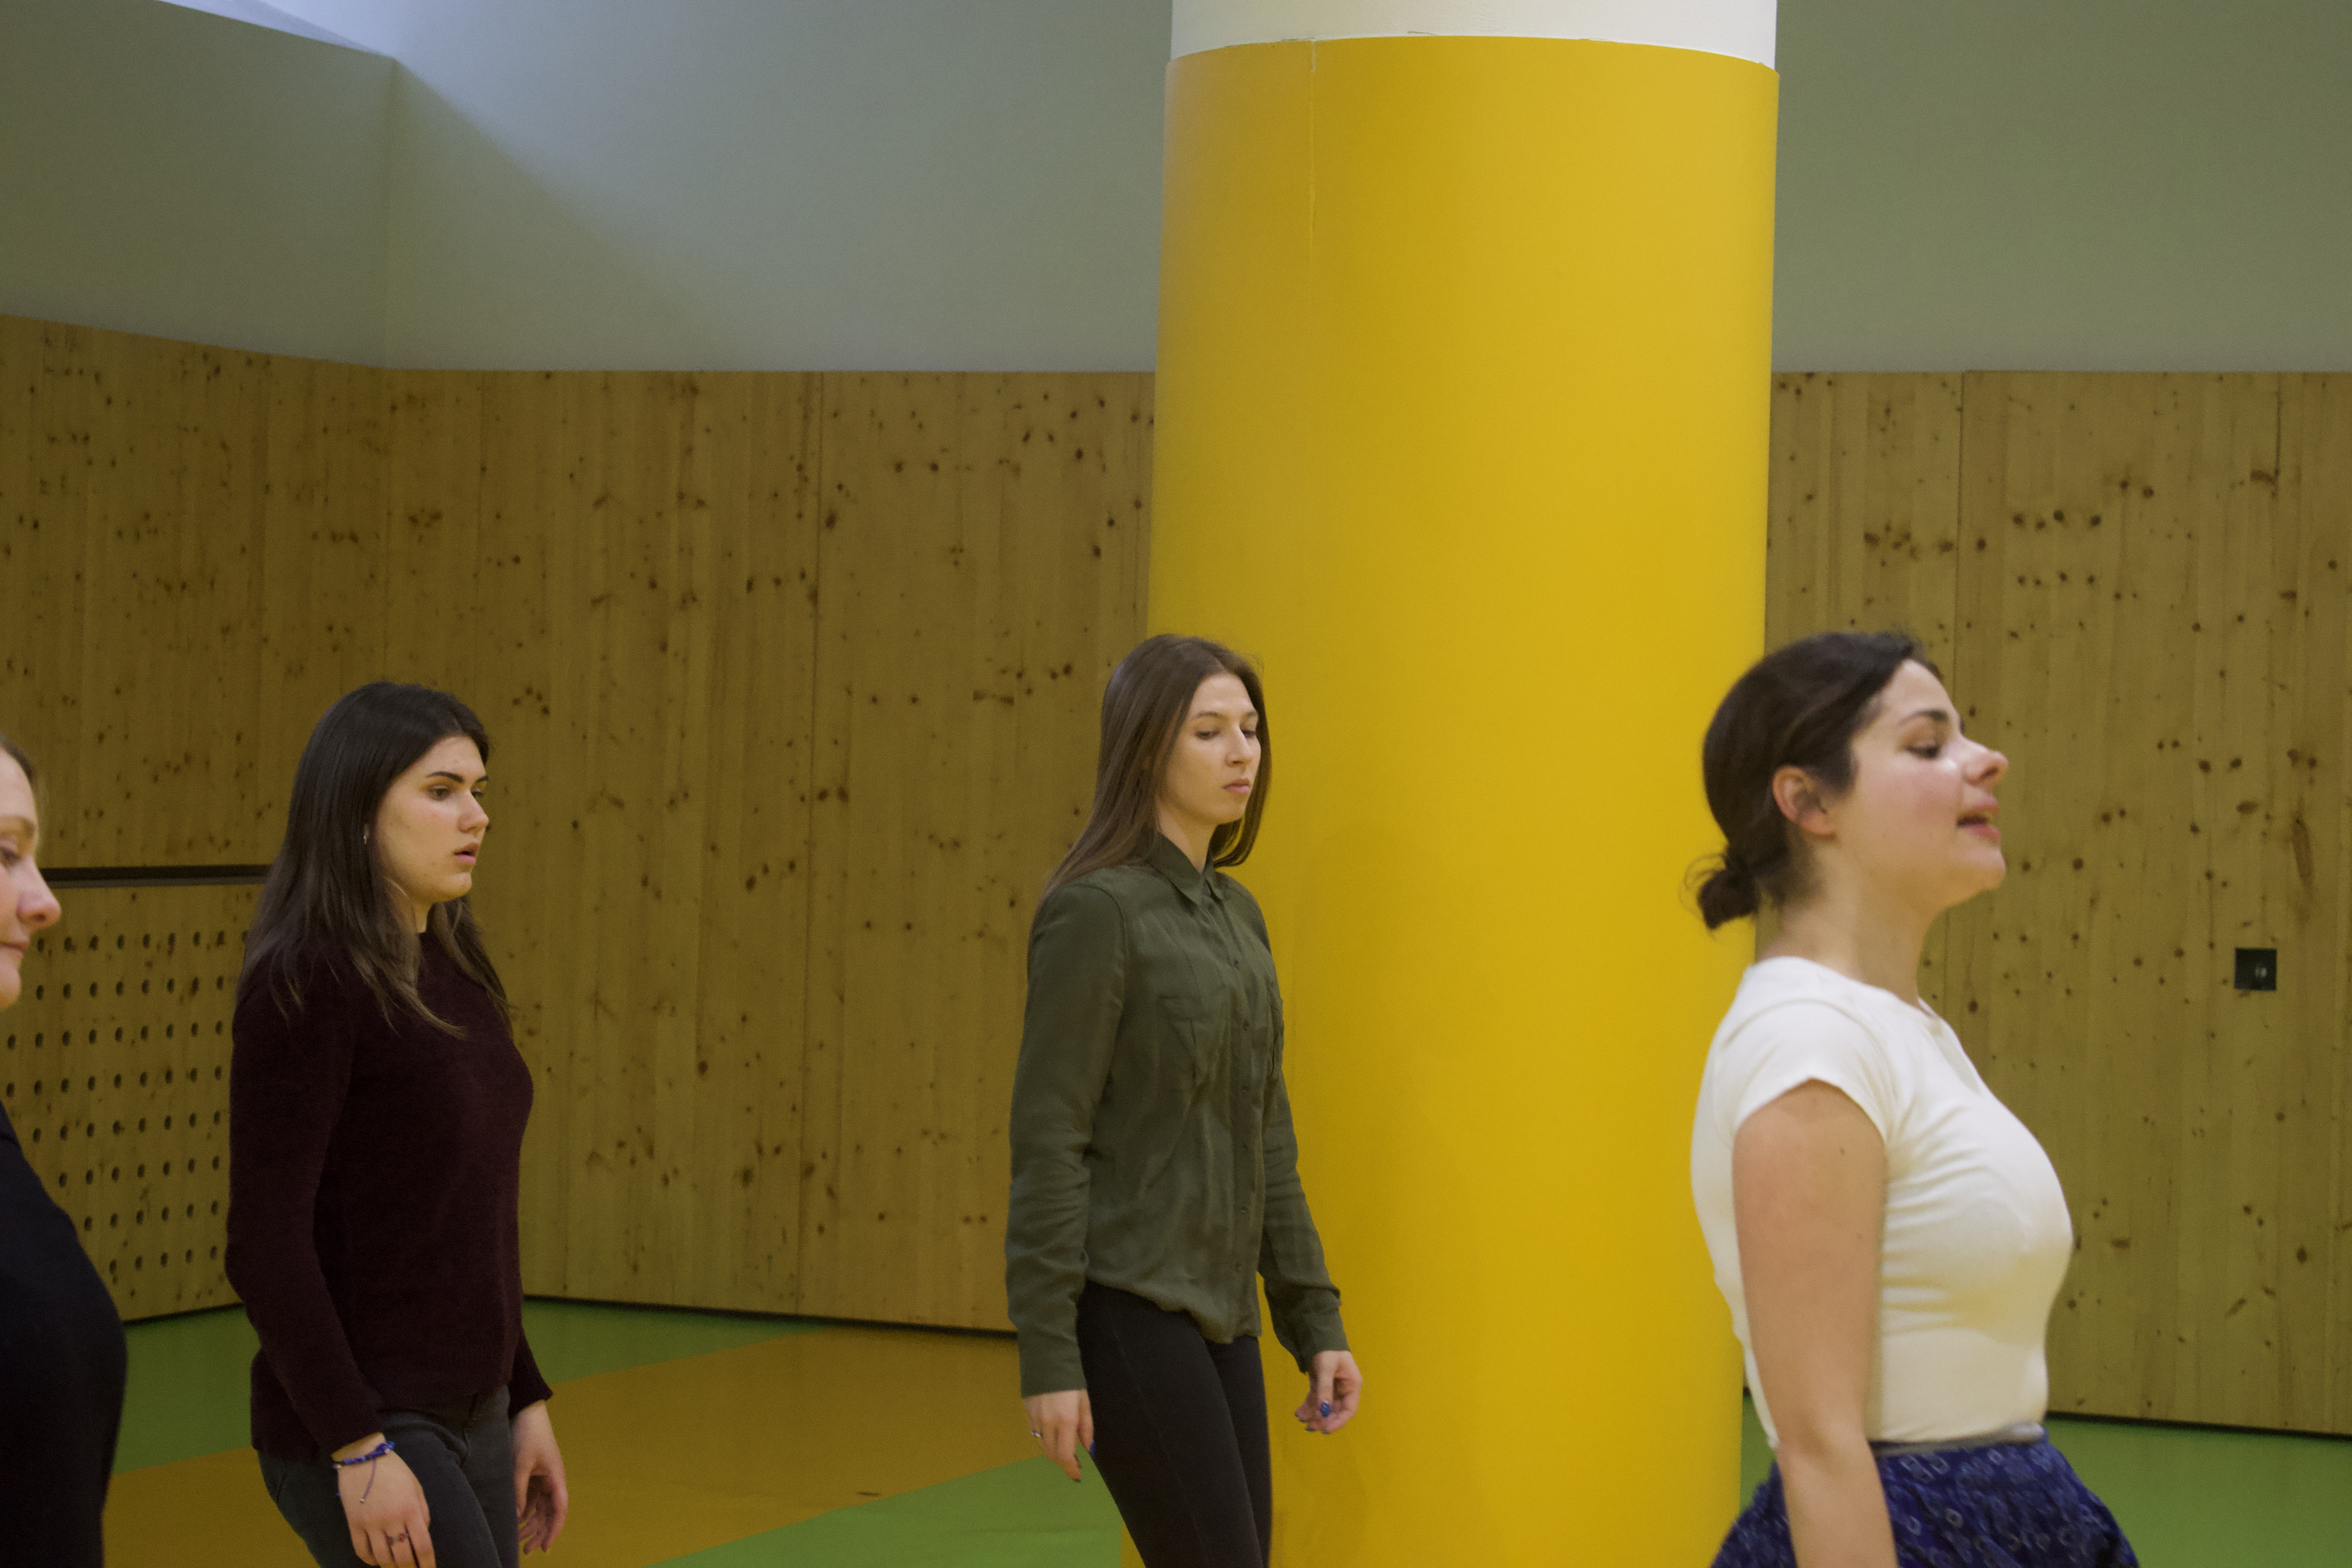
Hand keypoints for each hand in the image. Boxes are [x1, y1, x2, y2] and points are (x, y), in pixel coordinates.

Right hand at [334, 1435, 434, 1566]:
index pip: (422, 1545)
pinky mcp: (354, 1524)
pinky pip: (361, 1550)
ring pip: (382, 1558)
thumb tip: (424, 1533)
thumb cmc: (394, 1470)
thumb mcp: (416, 1487)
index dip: (427, 1563)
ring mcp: (371, 1523)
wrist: (363, 1458)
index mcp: (411, 1509)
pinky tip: (376, 1562)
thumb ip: (423, 1511)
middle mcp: (392, 1519)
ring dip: (390, 1567)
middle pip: (402, 1556)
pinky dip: (369, 1560)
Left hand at [510, 1400, 569, 1553]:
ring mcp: (543, 1478)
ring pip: (540, 1508)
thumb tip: (517, 1517)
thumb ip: (518, 1491)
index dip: (554, 1530)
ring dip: (531, 1524)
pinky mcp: (534, 1475)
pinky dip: (525, 1511)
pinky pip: (532, 1499)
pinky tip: (516, 1521)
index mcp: (556, 1478)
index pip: (559, 1510)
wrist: (527, 1411)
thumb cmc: (528, 1434)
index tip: (545, 1548)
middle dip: (540, 1532)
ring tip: (519, 1540)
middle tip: (526, 1550)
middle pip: (550, 1513)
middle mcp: (552, 1481)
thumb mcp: (520, 1463)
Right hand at [1024, 1388, 1093, 1481]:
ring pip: (1042, 1446)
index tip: (1077, 1475)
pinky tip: (1052, 1435)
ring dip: (1053, 1452)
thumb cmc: (1071, 1379)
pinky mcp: (1027, 1413)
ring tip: (1064, 1449)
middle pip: (1052, 1455)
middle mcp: (1048, 1423)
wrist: (1047, 1358)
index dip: (1071, 1469)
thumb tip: (1089, 1449)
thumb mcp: (1084, 1401)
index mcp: (1066, 1420)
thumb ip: (1087, 1427)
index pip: (1065, 1456)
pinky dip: (1044, 1440)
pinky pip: (1034, 1434)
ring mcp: (1035, 1419)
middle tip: (1073, 1463)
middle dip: (1063, 1463)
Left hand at [1294, 1350, 1361, 1433]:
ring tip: (1301, 1418)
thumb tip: (1323, 1411)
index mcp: (1352, 1386)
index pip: (1349, 1410)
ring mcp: (1332, 1389)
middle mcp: (1344, 1390)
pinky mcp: (1321, 1386)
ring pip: (1324, 1408)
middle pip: (1335, 1411)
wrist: (1318, 1335)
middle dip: (1323, 1419)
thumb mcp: (1327, 1368)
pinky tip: (1299, 1413)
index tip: (1325, 1428)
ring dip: (1313, 1415)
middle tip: (1309, 1425)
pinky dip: (1308, 1407)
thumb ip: (1325, 1389)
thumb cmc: (1328, 1350)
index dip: (1338, 1421)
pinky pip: (1316, 1400)